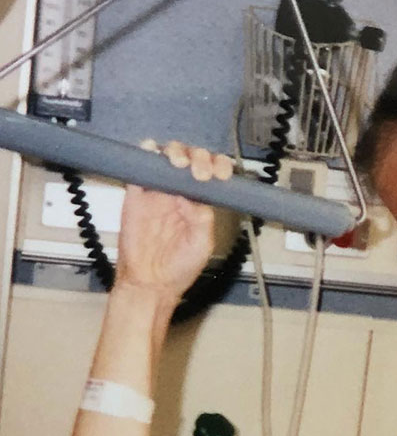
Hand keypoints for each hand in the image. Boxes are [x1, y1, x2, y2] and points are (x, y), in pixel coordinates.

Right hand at [115, 142, 233, 299]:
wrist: (149, 282)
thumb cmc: (178, 268)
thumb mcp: (202, 244)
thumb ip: (202, 218)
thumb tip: (192, 196)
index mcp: (199, 203)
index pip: (212, 174)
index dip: (218, 166)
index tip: (221, 174)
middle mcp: (179, 193)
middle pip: (191, 159)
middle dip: (199, 158)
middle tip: (199, 173)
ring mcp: (157, 191)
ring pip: (166, 156)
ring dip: (175, 152)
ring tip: (179, 164)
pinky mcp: (136, 194)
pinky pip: (139, 167)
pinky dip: (145, 153)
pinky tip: (153, 153)